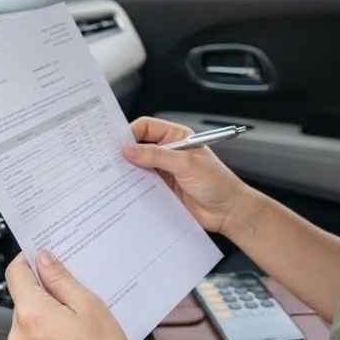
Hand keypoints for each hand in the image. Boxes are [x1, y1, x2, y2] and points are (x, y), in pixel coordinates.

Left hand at [5, 250, 126, 339]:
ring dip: (48, 309)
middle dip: (44, 287)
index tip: (41, 253)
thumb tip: (43, 259)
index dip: (28, 258)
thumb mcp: (90, 307)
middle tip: (72, 286)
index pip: (15, 273)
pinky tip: (72, 331)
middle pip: (23, 295)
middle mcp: (19, 333)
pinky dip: (49, 327)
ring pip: (29, 315)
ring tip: (78, 315)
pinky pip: (34, 334)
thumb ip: (61, 280)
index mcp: (32, 313)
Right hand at [122, 116, 253, 235]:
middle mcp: (168, 152)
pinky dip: (133, 187)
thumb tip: (129, 150)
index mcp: (176, 137)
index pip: (146, 127)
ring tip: (115, 177)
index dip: (130, 133)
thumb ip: (156, 156)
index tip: (117, 144)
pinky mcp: (162, 190)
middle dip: (126, 153)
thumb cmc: (218, 183)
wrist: (229, 212)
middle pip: (139, 147)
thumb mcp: (186, 164)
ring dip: (128, 172)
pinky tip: (125, 191)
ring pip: (139, 167)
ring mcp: (164, 172)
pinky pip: (142, 186)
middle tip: (110, 160)